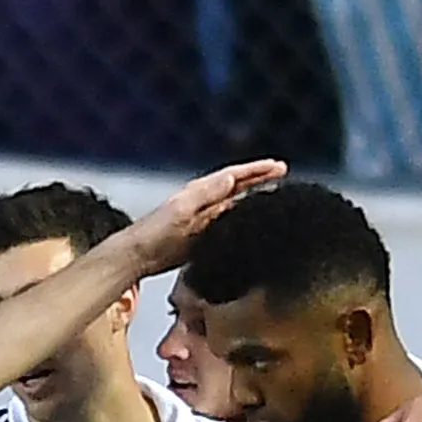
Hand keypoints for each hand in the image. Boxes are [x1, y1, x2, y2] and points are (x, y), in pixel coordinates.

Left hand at [119, 159, 289, 272]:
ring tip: (276, 194)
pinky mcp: (203, 238)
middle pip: (238, 187)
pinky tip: (255, 226)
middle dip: (260, 178)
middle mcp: (205, 203)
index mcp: (200, 192)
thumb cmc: (155, 232)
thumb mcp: (182, 209)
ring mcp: (205, 220)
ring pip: (236, 205)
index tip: (278, 166)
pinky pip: (229, 225)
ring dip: (255, 198)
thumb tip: (232, 177)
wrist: (138, 256)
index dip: (256, 170)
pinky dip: (245, 221)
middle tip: (283, 173)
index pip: (234, 177)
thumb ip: (206, 194)